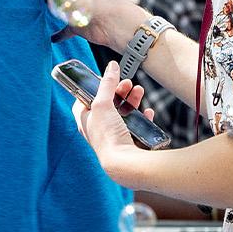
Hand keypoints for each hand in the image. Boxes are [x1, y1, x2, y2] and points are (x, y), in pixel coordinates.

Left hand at [73, 61, 154, 186]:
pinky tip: (147, 113)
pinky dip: (142, 117)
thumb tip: (111, 66)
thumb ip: (107, 83)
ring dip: (132, 100)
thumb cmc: (107, 136)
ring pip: (123, 113)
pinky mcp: (128, 142)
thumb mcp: (102, 103)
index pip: (85, 99)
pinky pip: (136, 126)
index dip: (94, 86)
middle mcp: (97, 129)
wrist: (124, 164)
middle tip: (127, 83)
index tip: (105, 78)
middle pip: (108, 104)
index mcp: (85, 120)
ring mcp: (113, 136)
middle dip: (118, 91)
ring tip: (139, 91)